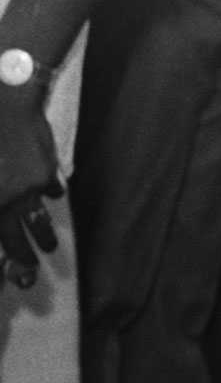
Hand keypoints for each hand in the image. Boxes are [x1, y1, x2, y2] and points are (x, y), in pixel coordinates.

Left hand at [0, 92, 60, 290]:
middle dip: (22, 260)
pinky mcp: (43, 170)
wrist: (7, 104)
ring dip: (44, 236)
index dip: (3, 260)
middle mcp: (6, 201)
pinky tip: (54, 195)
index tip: (7, 276)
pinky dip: (51, 193)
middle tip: (29, 278)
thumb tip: (2, 209)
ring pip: (37, 220)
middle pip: (15, 239)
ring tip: (51, 248)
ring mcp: (27, 186)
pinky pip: (49, 187)